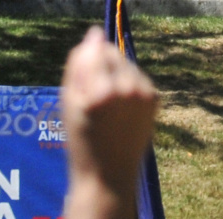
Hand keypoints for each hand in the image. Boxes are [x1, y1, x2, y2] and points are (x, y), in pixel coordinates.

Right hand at [61, 27, 158, 189]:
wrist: (108, 176)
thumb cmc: (81, 144)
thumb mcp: (68, 108)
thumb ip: (77, 69)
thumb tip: (92, 38)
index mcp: (101, 93)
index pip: (94, 51)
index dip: (83, 62)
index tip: (78, 85)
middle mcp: (127, 89)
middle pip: (111, 54)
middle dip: (99, 67)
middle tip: (90, 101)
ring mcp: (144, 93)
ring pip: (125, 64)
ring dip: (113, 75)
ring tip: (105, 108)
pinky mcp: (154, 98)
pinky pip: (136, 77)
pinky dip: (126, 86)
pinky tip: (118, 110)